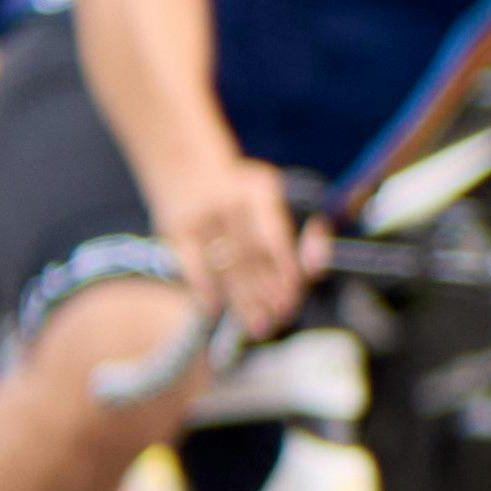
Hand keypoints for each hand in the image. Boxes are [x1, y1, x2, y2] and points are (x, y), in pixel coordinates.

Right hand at [165, 151, 313, 346]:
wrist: (185, 165)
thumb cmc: (243, 191)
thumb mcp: (275, 194)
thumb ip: (302, 227)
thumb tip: (315, 269)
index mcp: (259, 189)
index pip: (273, 236)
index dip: (285, 268)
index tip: (296, 295)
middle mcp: (228, 201)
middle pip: (250, 256)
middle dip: (267, 291)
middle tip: (280, 317)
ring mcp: (199, 216)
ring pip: (224, 266)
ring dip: (242, 299)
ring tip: (258, 325)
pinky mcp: (174, 229)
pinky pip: (191, 266)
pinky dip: (203, 289)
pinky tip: (216, 310)